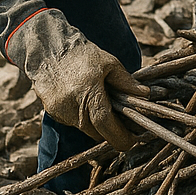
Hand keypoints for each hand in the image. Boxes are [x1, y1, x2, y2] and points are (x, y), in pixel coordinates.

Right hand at [8, 11, 148, 150]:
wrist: (50, 51)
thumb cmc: (84, 55)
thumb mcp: (110, 63)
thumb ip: (126, 82)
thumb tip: (145, 95)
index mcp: (89, 92)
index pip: (105, 122)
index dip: (119, 136)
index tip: (132, 143)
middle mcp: (72, 106)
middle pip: (96, 131)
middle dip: (112, 133)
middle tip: (127, 128)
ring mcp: (60, 112)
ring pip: (85, 128)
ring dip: (98, 125)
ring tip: (111, 111)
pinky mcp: (53, 113)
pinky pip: (74, 122)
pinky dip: (86, 118)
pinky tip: (91, 104)